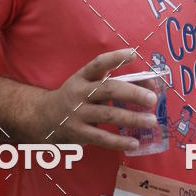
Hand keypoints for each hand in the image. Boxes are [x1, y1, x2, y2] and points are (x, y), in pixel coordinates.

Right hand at [39, 48, 157, 150]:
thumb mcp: (86, 84)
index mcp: (82, 77)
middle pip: (108, 90)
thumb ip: (112, 83)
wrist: (42, 117)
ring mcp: (78, 113)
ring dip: (132, 118)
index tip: (133, 54)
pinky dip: (119, 141)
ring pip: (108, 114)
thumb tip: (148, 85)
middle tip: (152, 99)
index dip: (115, 58)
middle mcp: (79, 93)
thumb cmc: (75, 97)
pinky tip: (134, 142)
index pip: (98, 63)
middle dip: (132, 93)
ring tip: (151, 121)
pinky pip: (102, 137)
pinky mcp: (78, 133)